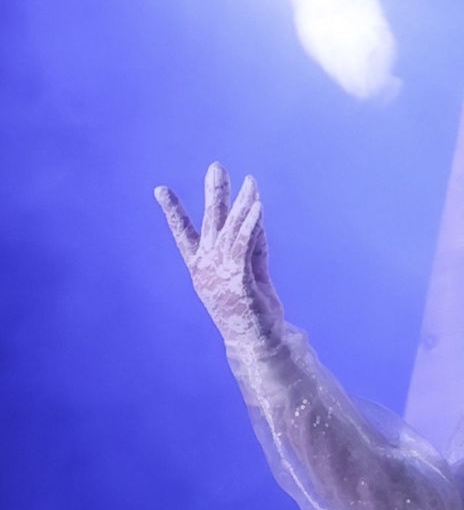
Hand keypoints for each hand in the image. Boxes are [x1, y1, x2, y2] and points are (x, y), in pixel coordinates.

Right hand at [155, 165, 284, 349]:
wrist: (255, 343)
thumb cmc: (251, 312)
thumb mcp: (249, 274)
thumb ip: (251, 248)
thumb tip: (253, 219)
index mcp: (202, 268)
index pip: (184, 235)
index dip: (173, 212)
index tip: (160, 190)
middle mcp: (208, 268)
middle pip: (210, 222)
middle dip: (213, 193)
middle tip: (216, 166)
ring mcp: (222, 273)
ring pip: (231, 229)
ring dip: (241, 203)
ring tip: (249, 180)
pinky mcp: (239, 280)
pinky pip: (245, 245)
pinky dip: (251, 224)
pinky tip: (258, 207)